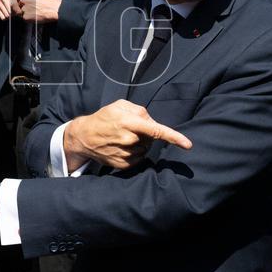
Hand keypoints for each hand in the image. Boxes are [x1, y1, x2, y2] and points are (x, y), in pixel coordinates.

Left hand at [17, 0, 60, 23]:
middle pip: (18, 4)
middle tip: (30, 8)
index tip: (24, 2)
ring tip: (34, 12)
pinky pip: (24, 17)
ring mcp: (24, 8)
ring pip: (21, 11)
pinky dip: (28, 18)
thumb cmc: (48, 1)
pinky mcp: (26, 16)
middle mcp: (24, 0)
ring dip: (25, 12)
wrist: (53, 9)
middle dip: (23, 6)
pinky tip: (34, 15)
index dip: (21, 0)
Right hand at [63, 99, 191, 171]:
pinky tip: (121, 147)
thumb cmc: (103, 118)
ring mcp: (125, 154)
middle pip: (151, 138)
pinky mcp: (123, 165)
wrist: (84, 137)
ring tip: (123, 138)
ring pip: (145, 149)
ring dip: (140, 143)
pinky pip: (138, 158)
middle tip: (130, 128)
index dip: (174, 137)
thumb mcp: (119, 105)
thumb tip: (152, 123)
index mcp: (128, 123)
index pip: (156, 130)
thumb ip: (139, 110)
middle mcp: (128, 140)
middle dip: (146, 133)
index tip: (188, 145)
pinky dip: (134, 152)